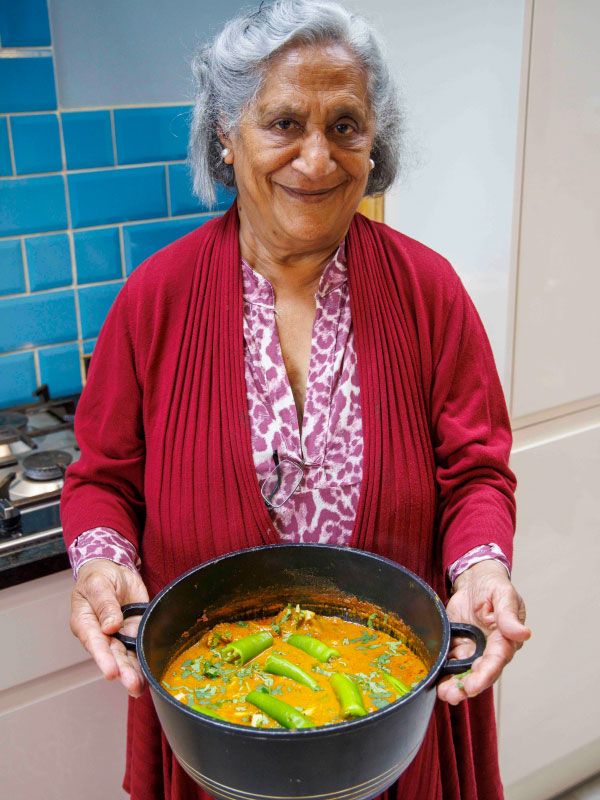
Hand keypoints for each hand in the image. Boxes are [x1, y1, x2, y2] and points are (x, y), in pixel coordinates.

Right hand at [70, 559, 148, 696]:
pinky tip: (148, 677)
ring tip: (139, 688)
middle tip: (132, 684)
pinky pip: (138, 649)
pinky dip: (143, 663)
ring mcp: (118, 635)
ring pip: (125, 657)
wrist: (113, 570)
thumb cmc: (99, 577)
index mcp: (85, 622)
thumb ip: (105, 603)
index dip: (103, 658)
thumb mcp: (99, 584)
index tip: (111, 672)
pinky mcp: (134, 632)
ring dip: (133, 673)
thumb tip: (110, 625)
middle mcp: (101, 634)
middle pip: (111, 655)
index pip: (94, 642)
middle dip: (122, 671)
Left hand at [436, 559, 530, 704]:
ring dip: (454, 686)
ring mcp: (472, 649)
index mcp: (504, 639)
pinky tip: (433, 681)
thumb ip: (508, 615)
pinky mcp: (457, 645)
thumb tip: (522, 633)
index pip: (496, 661)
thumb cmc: (493, 586)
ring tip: (443, 694)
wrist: (475, 579)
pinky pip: (449, 662)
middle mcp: (489, 650)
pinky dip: (442, 673)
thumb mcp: (503, 595)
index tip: (472, 686)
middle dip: (466, 687)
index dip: (484, 675)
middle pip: (479, 673)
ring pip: (464, 673)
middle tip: (452, 696)